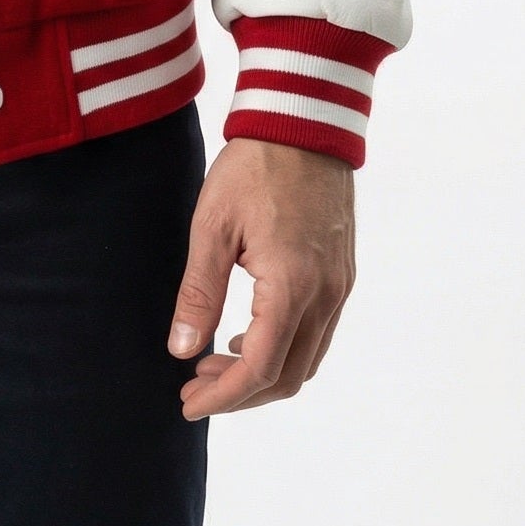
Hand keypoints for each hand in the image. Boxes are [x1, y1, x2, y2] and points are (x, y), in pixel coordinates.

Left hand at [166, 136, 355, 417]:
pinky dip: (284, 348)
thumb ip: (198, 292)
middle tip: (194, 386)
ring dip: (263, 373)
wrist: (303, 121)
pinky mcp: (343, 274)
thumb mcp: (212, 226)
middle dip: (240, 393)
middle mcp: (325, 294)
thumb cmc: (253, 166)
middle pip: (289, 377)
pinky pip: (318, 333)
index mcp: (291, 285)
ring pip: (307, 360)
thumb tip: (182, 351)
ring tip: (214, 362)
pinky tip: (247, 334)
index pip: (261, 368)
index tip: (188, 405)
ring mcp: (340, 286)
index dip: (223, 397)